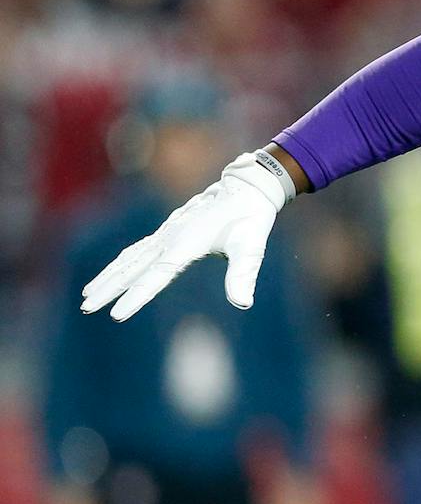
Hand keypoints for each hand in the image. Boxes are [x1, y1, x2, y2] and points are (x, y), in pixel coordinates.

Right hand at [81, 151, 291, 320]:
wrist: (246, 189)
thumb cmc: (250, 219)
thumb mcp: (251, 247)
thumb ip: (243, 274)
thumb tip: (243, 303)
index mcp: (186, 244)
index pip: (156, 276)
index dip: (136, 296)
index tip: (117, 314)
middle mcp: (169, 238)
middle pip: (132, 268)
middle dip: (109, 289)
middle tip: (86, 308)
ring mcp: (165, 234)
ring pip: (129, 259)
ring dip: (108, 277)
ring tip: (87, 295)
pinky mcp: (167, 232)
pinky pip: (137, 250)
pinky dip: (120, 263)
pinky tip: (111, 274)